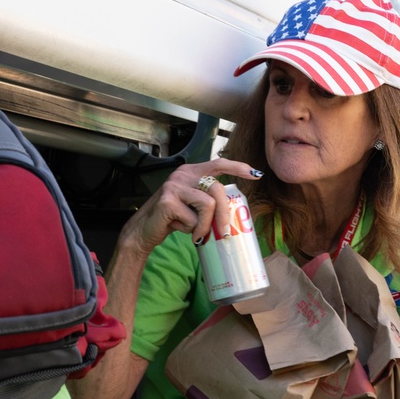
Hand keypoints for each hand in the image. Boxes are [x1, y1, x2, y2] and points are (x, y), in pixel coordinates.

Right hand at [119, 158, 261, 254]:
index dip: (237, 167)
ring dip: (206, 226)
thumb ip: (207, 202)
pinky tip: (180, 229)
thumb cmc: (171, 219)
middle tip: (224, 233)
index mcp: (190, 172)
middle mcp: (182, 175)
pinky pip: (193, 218)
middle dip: (224, 214)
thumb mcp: (192, 207)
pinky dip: (191, 229)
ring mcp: (174, 186)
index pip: (217, 163)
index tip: (255, 174)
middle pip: (217, 189)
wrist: (144, 231)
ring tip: (197, 235)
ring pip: (208, 205)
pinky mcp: (168, 201)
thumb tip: (232, 213)